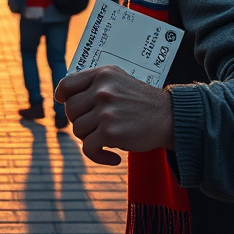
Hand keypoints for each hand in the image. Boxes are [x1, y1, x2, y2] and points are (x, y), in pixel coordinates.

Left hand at [54, 66, 174, 165]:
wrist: (171, 118)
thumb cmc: (142, 103)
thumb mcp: (119, 81)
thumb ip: (95, 85)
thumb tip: (64, 98)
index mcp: (103, 75)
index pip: (67, 84)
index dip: (63, 97)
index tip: (64, 104)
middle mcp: (102, 90)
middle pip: (71, 110)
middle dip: (81, 121)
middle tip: (97, 127)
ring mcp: (106, 110)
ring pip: (78, 130)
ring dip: (90, 139)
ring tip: (108, 139)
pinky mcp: (110, 131)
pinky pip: (88, 148)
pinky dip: (98, 156)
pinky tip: (112, 157)